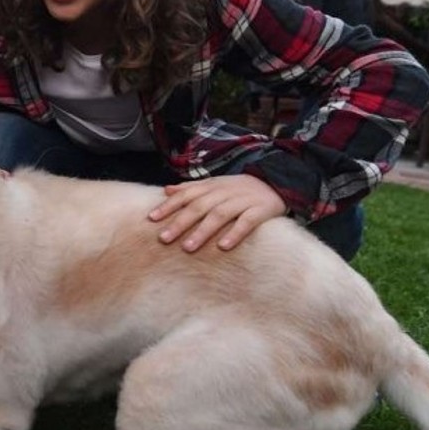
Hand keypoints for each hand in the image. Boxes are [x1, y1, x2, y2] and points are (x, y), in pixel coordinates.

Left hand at [148, 175, 287, 252]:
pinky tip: (223, 247)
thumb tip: (166, 190)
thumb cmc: (238, 189)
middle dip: (180, 223)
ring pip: (219, 215)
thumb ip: (190, 188)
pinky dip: (235, 233)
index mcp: (211, 186)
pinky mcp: (261, 211)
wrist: (276, 181)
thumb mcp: (214, 184)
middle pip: (199, 207)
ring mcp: (243, 201)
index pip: (186, 195)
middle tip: (164, 239)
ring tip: (188, 248)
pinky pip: (247, 222)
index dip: (169, 206)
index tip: (151, 219)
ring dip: (202, 231)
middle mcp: (224, 193)